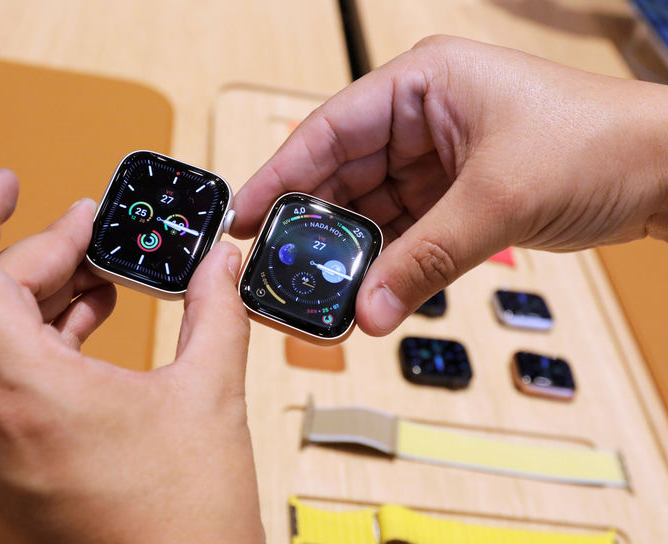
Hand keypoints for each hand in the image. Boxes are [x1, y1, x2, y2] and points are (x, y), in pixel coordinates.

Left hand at [0, 170, 263, 542]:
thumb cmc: (185, 526)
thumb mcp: (210, 397)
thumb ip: (215, 311)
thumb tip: (219, 262)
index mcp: (22, 395)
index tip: (7, 182)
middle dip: (43, 253)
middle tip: (93, 227)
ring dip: (43, 297)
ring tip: (99, 273)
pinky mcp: (2, 470)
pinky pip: (3, 381)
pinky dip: (42, 342)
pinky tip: (88, 325)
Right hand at [232, 35, 667, 335]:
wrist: (665, 172)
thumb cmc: (598, 143)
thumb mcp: (495, 199)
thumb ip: (423, 259)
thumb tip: (369, 309)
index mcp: (422, 85)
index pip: (329, 128)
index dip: (281, 173)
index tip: (244, 214)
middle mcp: (423, 117)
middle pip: (344, 173)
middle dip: (313, 222)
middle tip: (277, 266)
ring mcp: (438, 159)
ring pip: (372, 208)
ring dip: (350, 250)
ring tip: (317, 288)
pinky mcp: (457, 195)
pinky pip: (405, 230)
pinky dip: (387, 260)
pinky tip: (365, 287)